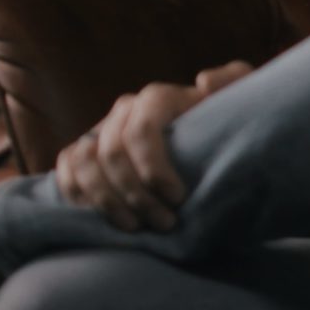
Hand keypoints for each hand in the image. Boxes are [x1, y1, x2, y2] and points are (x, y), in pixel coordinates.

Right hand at [54, 60, 253, 232]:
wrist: (211, 142)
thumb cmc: (228, 124)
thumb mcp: (242, 100)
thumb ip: (235, 81)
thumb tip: (204, 82)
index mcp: (158, 98)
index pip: (141, 130)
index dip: (153, 167)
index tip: (178, 197)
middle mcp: (124, 111)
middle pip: (113, 154)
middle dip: (136, 194)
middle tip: (164, 223)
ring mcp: (101, 130)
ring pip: (85, 163)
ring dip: (106, 200)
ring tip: (136, 228)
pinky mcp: (84, 151)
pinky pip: (67, 168)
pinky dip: (77, 194)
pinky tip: (103, 218)